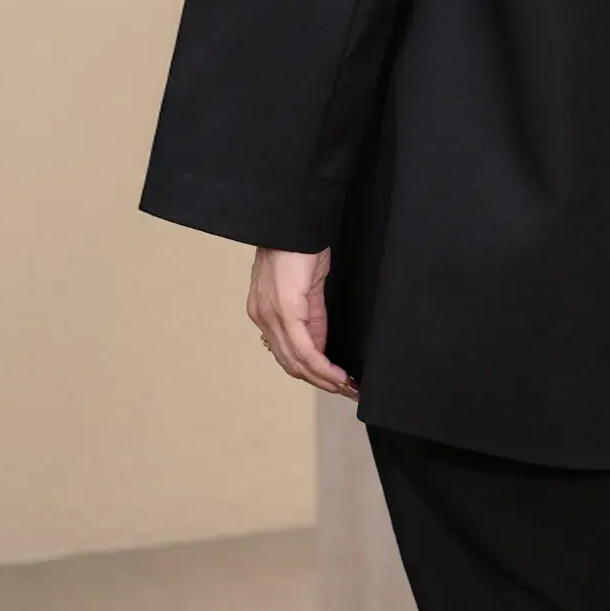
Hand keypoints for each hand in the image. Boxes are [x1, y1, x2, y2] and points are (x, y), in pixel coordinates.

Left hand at [247, 246, 358, 398]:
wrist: (292, 219)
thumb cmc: (299, 243)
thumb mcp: (306, 284)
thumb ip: (310, 315)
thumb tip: (320, 342)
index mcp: (264, 310)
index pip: (285, 351)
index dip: (310, 371)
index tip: (334, 381)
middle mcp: (262, 317)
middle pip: (290, 363)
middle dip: (320, 381)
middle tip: (346, 390)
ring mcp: (271, 316)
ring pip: (296, 363)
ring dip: (324, 380)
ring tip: (347, 387)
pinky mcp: (286, 311)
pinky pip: (304, 351)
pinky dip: (323, 368)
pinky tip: (339, 376)